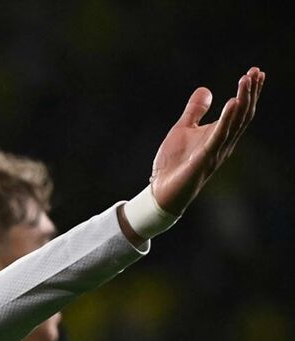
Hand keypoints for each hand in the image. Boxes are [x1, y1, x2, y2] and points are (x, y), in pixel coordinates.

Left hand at [150, 67, 263, 215]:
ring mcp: (216, 151)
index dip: (249, 91)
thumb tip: (206, 89)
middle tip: (256, 71)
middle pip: (243, 114)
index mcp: (220, 135)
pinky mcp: (205, 158)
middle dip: (251, 92)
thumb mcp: (183, 129)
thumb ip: (195, 110)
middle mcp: (224, 142)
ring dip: (242, 99)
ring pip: (236, 122)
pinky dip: (227, 119)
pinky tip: (233, 102)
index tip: (256, 71)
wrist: (161, 190)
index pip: (240, 110)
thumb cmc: (174, 163)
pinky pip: (219, 136)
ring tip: (247, 79)